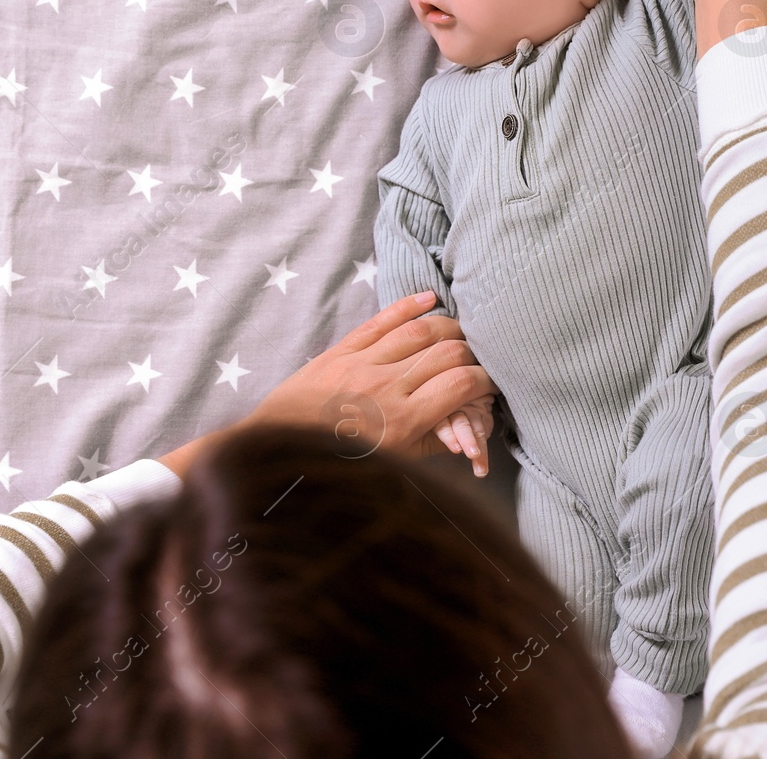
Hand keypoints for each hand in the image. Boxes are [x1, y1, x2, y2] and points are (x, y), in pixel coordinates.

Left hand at [158, 292, 499, 477]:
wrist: (276, 456)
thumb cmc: (339, 468)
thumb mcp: (393, 467)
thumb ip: (433, 443)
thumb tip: (466, 425)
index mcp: (402, 421)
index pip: (461, 384)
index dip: (485, 381)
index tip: (490, 385)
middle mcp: (386, 386)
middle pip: (448, 351)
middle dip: (473, 354)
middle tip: (478, 361)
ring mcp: (361, 364)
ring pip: (420, 330)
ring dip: (449, 328)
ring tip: (462, 334)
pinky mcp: (340, 352)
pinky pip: (381, 320)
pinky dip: (409, 306)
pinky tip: (431, 299)